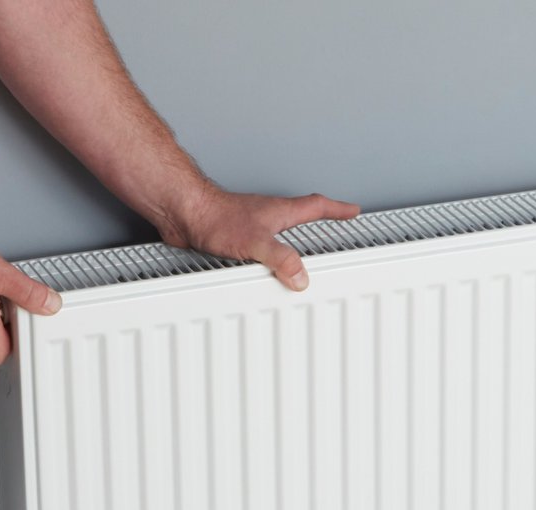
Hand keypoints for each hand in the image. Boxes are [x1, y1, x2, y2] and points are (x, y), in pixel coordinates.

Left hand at [165, 187, 361, 291]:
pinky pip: (261, 247)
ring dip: (292, 242)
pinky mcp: (236, 236)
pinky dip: (268, 256)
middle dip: (320, 222)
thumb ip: (281, 260)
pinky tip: (264, 268)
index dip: (337, 209)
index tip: (352, 211)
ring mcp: (252, 225)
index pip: (316, 206)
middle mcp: (268, 216)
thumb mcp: (256, 241)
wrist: (184, 211)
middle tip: (334, 228)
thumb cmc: (215, 217)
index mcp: (280, 212)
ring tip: (304, 257)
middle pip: (302, 216)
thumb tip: (301, 278)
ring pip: (281, 233)